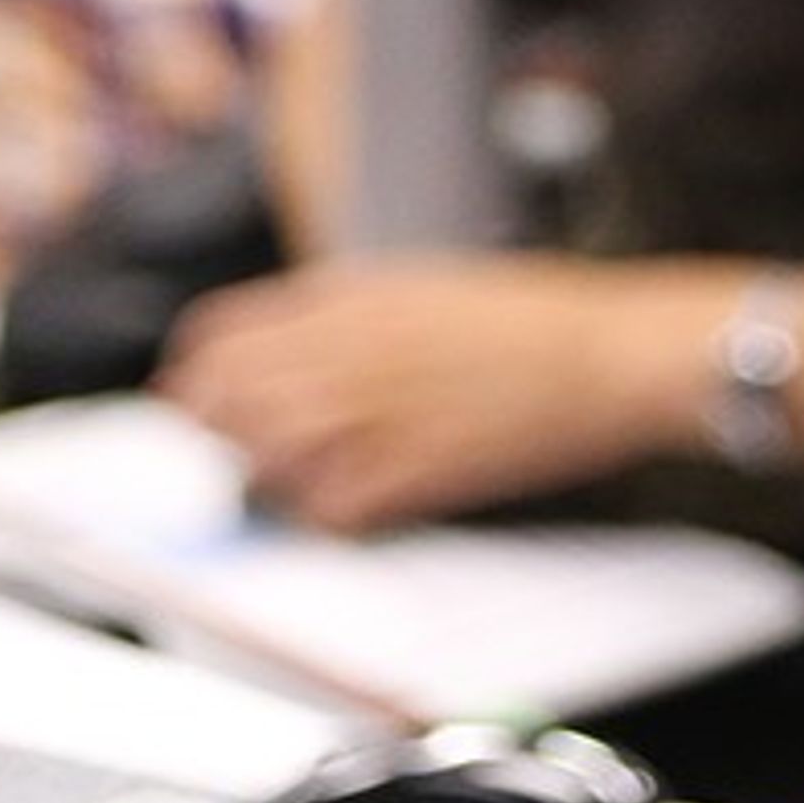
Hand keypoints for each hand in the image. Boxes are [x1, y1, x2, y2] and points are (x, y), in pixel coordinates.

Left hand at [157, 258, 687, 533]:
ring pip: (257, 463)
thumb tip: (288, 350)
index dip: (199, 375)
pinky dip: (328, 518)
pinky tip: (361, 506)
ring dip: (269, 479)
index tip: (202, 399)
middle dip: (220, 433)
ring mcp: (369, 415)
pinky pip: (323, 513)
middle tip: (244, 452)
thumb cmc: (532, 319)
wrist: (604, 355)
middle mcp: (340, 353)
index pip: (217, 336)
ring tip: (306, 481)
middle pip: (221, 403)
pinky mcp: (404, 474)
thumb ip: (344, 313)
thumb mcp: (420, 284)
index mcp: (344, 298)